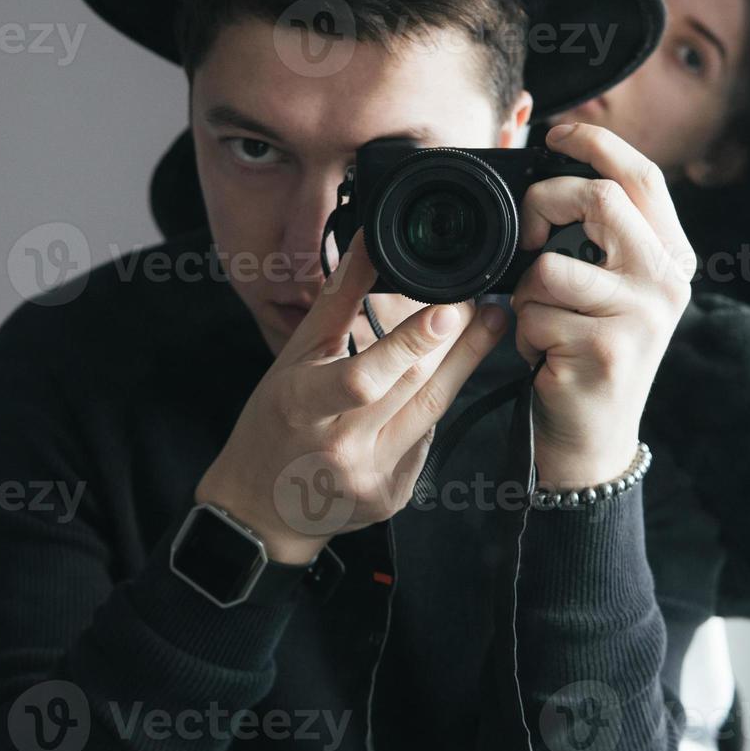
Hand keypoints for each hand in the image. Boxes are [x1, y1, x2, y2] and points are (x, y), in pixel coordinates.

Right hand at [196, 230, 509, 563]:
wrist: (261, 509)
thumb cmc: (273, 423)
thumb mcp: (293, 357)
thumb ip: (337, 300)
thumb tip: (369, 242)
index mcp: (303, 407)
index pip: (364, 377)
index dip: (408, 344)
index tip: (448, 311)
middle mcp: (340, 449)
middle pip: (413, 389)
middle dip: (455, 341)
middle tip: (478, 302)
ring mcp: (371, 479)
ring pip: (432, 411)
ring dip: (465, 363)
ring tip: (489, 324)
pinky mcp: (393, 497)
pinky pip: (427, 439)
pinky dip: (436, 404)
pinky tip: (446, 379)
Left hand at [511, 122, 695, 490]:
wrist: (592, 440)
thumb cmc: (587, 355)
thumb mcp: (610, 290)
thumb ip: (601, 237)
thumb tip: (552, 173)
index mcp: (672, 259)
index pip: (643, 177)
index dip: (598, 143)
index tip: (558, 133)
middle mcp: (667, 283)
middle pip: (599, 199)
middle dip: (544, 205)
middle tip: (526, 236)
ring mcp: (641, 317)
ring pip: (548, 267)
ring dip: (525, 296)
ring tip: (543, 324)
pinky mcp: (606, 350)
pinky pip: (533, 314)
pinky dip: (522, 334)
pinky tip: (545, 356)